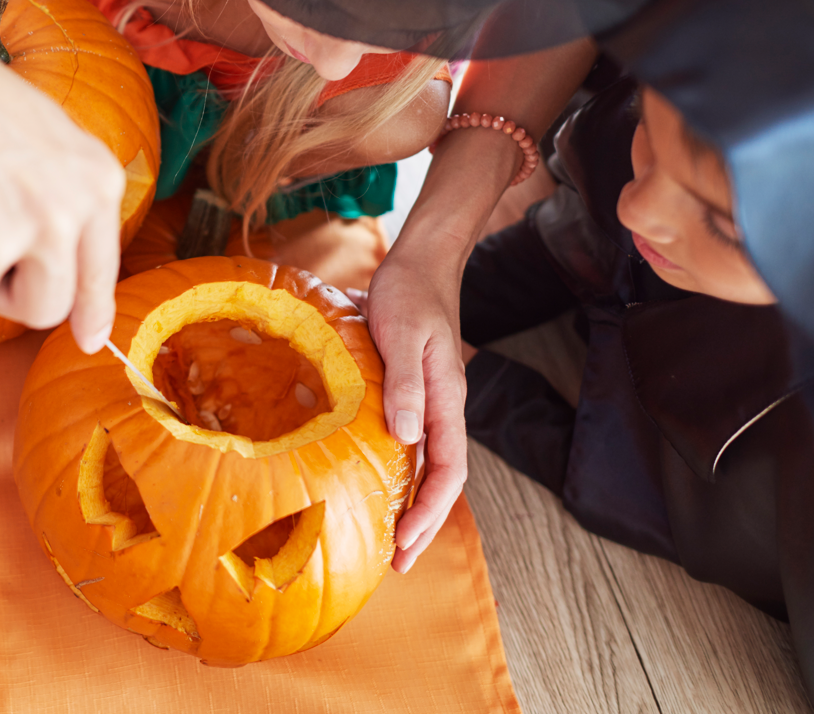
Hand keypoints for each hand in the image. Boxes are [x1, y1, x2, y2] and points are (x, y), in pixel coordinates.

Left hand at [362, 246, 468, 573]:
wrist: (420, 264)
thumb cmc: (411, 294)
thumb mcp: (403, 334)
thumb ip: (406, 384)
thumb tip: (408, 435)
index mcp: (446, 400)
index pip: (447, 469)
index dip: (429, 509)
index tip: (407, 540)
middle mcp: (442, 408)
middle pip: (441, 479)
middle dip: (423, 524)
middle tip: (398, 562)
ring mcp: (429, 403)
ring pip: (427, 466)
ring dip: (412, 504)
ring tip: (390, 539)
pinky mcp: (412, 394)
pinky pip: (411, 445)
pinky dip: (401, 474)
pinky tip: (379, 487)